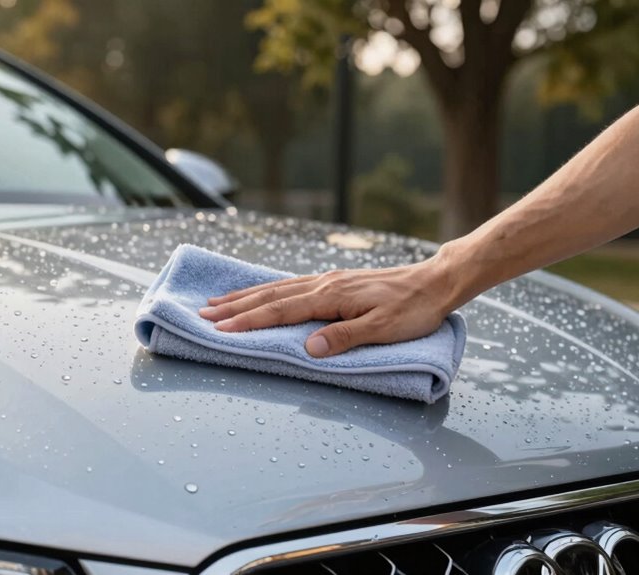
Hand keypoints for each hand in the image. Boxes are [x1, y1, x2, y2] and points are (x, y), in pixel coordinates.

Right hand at [198, 259, 458, 357]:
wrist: (435, 282)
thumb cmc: (413, 309)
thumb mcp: (383, 329)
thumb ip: (344, 338)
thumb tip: (309, 348)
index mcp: (330, 296)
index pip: (280, 310)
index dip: (248, 320)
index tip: (220, 328)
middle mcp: (323, 284)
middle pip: (269, 295)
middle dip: (235, 307)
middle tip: (203, 314)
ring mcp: (327, 280)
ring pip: (276, 287)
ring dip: (246, 296)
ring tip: (218, 302)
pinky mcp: (334, 281)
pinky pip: (290, 284)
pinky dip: (266, 288)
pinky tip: (259, 292)